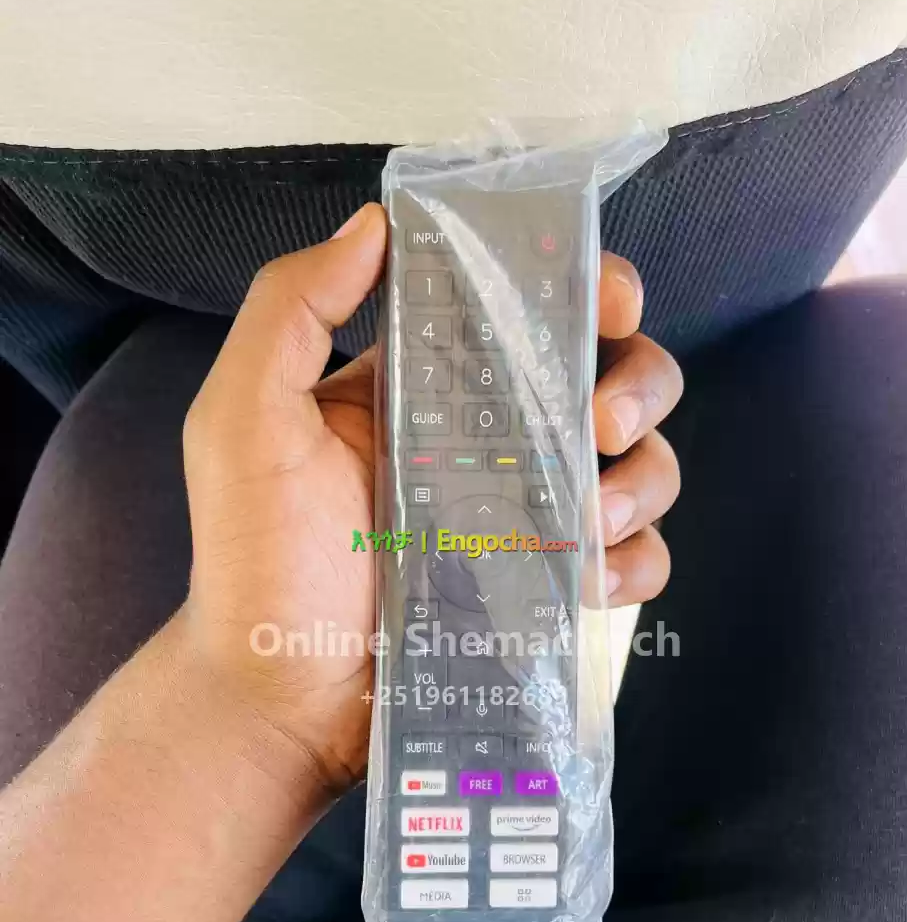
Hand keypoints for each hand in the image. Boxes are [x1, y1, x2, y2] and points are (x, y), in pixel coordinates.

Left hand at [178, 209, 681, 797]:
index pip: (525, 310)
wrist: (279, 697)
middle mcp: (488, 442)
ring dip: (645, 476)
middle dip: (637, 383)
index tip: (607, 302)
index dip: (583, 290)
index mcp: (428, 388)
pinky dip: (637, 560)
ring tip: (594, 516)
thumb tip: (373, 225)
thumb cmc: (257, 558)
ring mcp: (525, 518)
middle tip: (602, 420)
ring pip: (638, 465)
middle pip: (609, 378)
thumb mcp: (246, 418)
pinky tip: (595, 576)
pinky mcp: (546, 591)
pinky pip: (632, 558)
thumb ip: (290, 310)